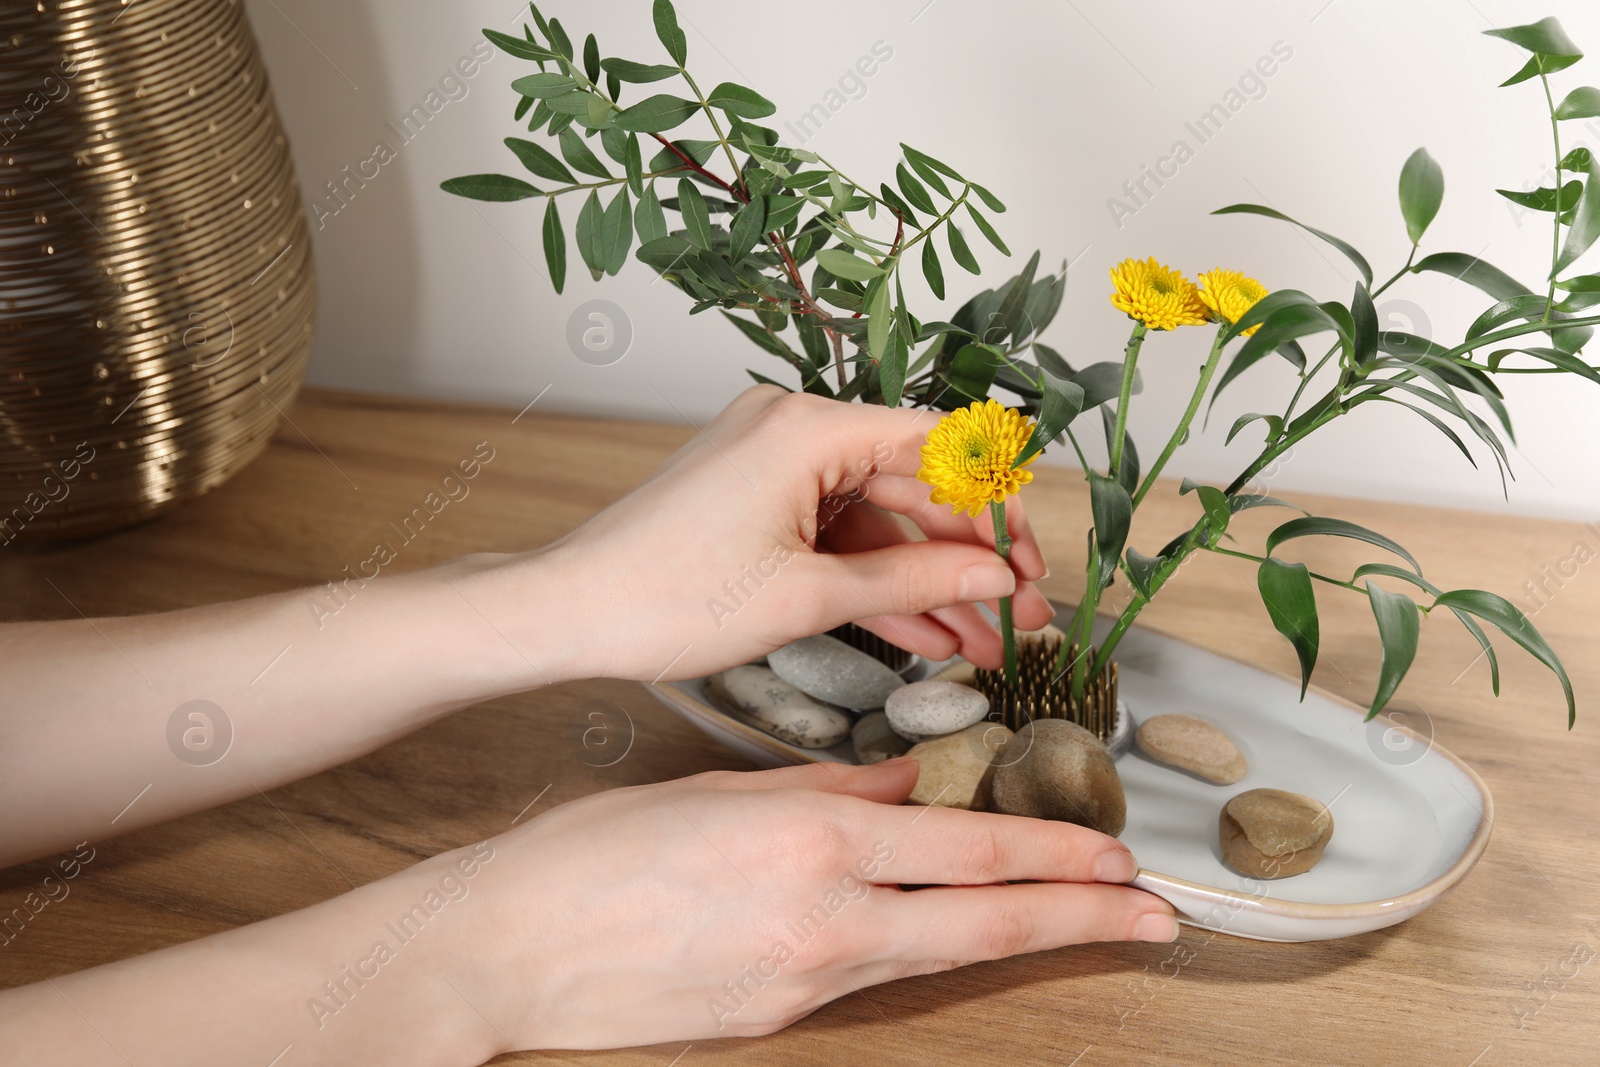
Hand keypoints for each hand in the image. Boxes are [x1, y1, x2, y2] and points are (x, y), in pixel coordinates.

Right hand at [451, 759, 1177, 1050]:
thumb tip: (904, 785)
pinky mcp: (778, 1020)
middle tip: (1155, 915)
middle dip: (1082, 918)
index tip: (1119, 859)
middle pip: (985, 923)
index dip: (1058, 858)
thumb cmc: (593, 853)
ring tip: (1074, 924)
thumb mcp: (716, 791)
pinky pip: (872, 976)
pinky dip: (923, 952)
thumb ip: (827, 790)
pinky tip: (939, 933)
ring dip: (1017, 940)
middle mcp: (825, 916)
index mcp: (812, 839)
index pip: (969, 851)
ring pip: (939, 956)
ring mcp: (806, 981)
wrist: (508, 950)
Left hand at [496, 386, 1053, 682]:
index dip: (999, 508)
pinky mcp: (758, 501)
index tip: (1033, 563)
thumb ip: (914, 582)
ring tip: (987, 641)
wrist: (568, 614)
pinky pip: (837, 536)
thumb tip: (995, 577)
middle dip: (971, 557)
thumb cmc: (665, 598)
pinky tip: (930, 632)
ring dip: (930, 581)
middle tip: (1023, 614)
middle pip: (914, 485)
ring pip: (880, 520)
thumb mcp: (808, 598)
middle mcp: (793, 429)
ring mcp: (774, 465)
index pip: (940, 448)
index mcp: (807, 427)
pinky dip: (877, 581)